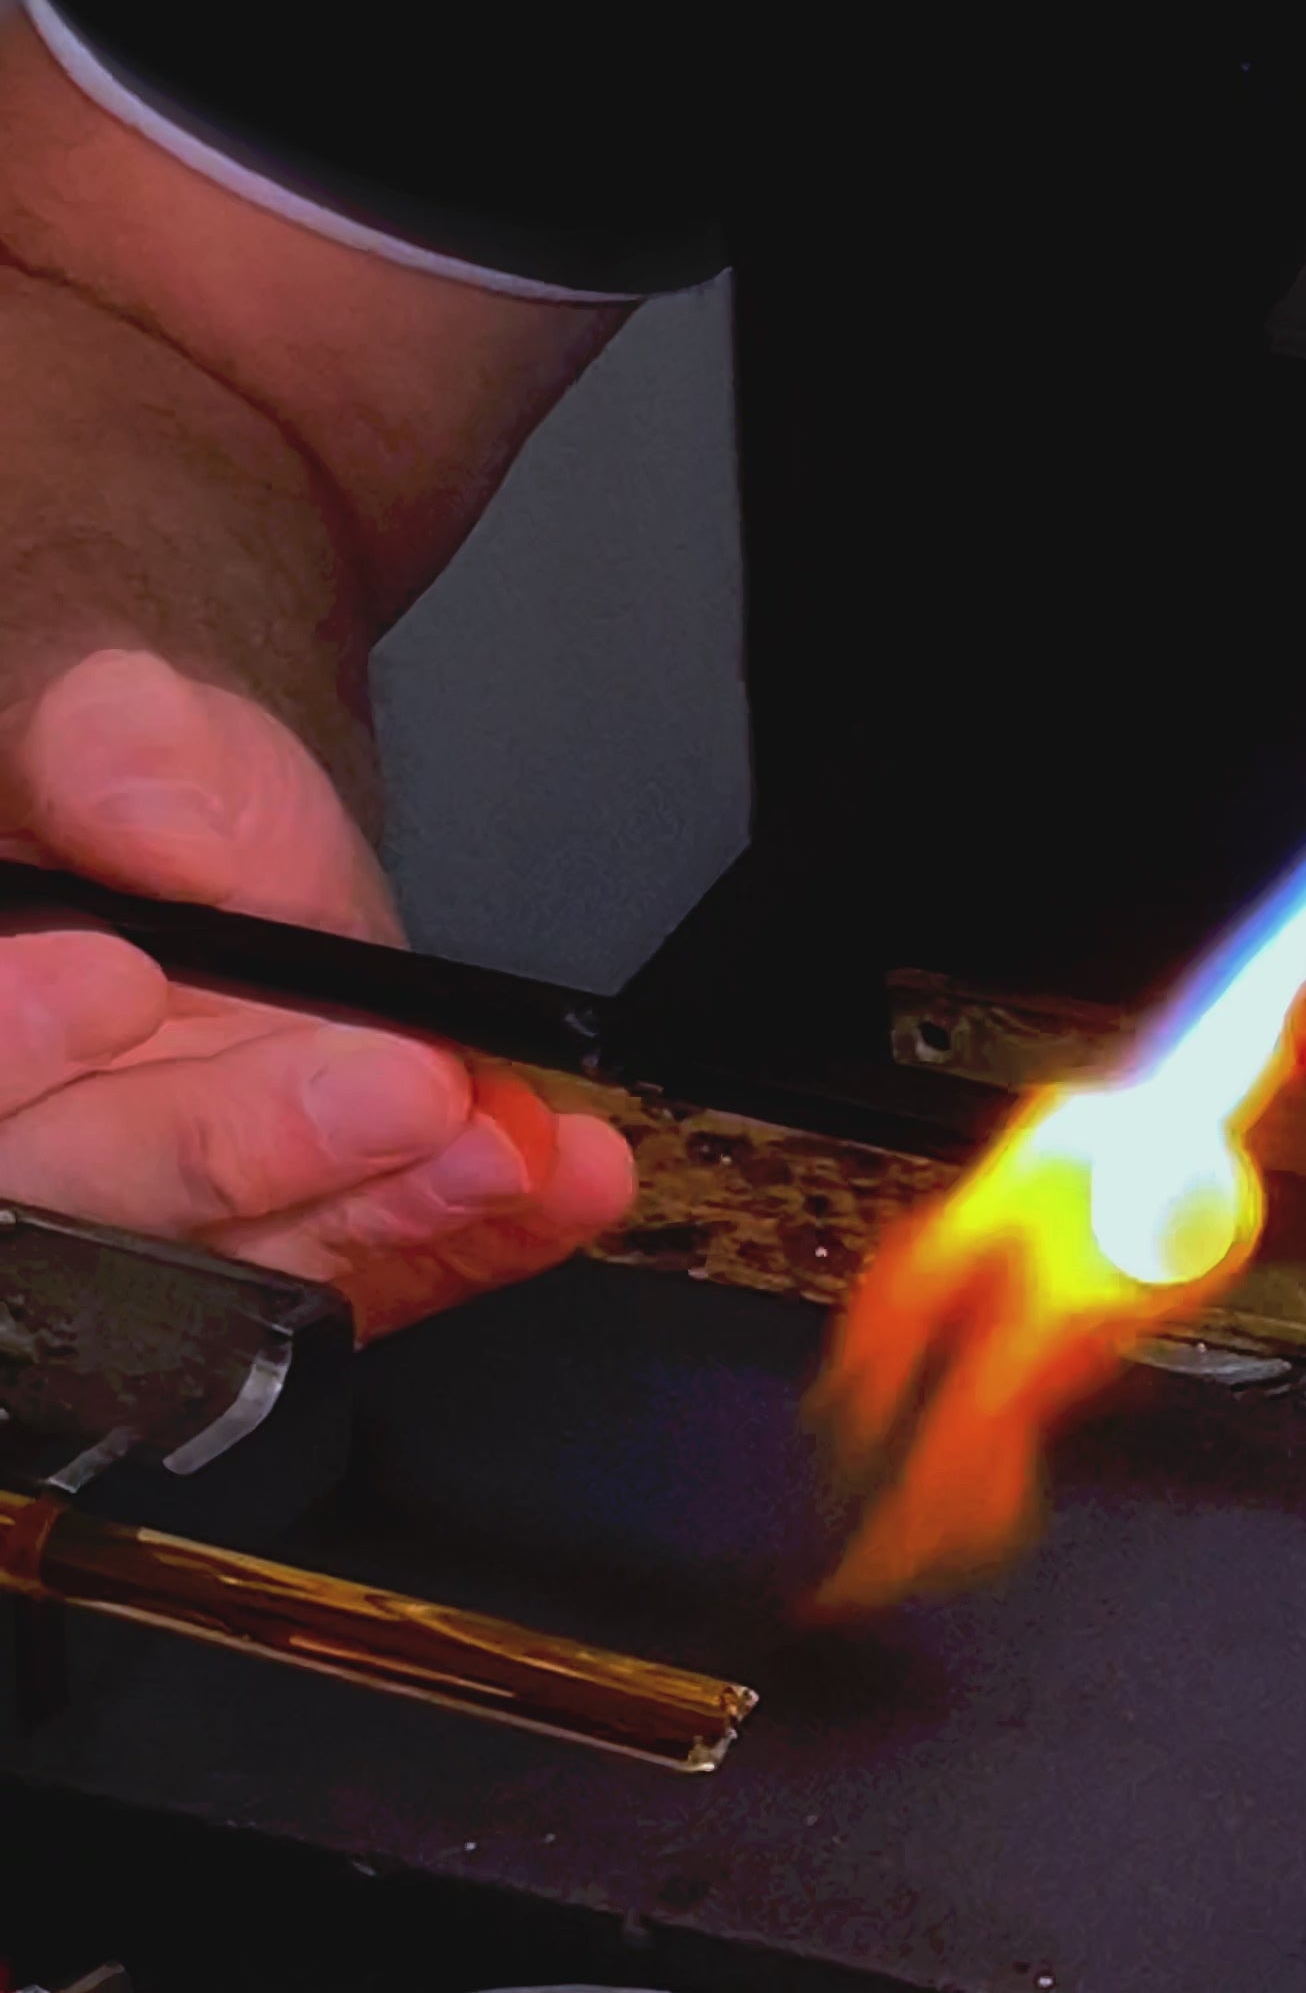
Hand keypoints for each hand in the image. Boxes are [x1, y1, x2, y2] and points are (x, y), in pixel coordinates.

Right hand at [0, 649, 634, 1336]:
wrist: (219, 822)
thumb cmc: (137, 777)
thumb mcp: (112, 713)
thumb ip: (110, 749)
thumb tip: (154, 812)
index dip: (17, 1043)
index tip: (123, 976)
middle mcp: (43, 1156)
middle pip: (105, 1211)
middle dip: (250, 1149)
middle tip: (398, 1083)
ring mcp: (172, 1230)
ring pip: (251, 1274)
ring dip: (395, 1212)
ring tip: (504, 1142)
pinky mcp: (297, 1255)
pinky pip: (384, 1280)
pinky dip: (484, 1236)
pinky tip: (563, 1181)